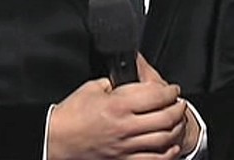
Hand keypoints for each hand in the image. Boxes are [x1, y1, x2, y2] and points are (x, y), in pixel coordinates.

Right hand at [47, 73, 186, 159]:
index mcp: (118, 105)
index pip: (157, 96)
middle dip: (177, 109)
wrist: (55, 141)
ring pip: (163, 139)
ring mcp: (125, 146)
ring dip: (175, 129)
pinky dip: (166, 154)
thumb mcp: (91, 88)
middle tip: (179, 104)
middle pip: (165, 118)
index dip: (170, 91)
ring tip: (176, 122)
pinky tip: (170, 147)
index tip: (173, 89)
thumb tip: (128, 80)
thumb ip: (113, 83)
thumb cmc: (70, 116)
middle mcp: (125, 126)